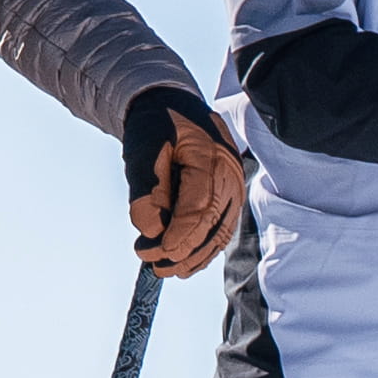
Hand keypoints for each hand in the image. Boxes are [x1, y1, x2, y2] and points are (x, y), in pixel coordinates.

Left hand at [126, 88, 245, 280]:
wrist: (174, 108)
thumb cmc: (156, 126)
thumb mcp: (142, 148)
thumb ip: (145, 188)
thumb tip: (150, 230)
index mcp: (209, 155)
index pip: (199, 205)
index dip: (179, 233)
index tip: (156, 251)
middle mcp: (230, 173)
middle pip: (213, 223)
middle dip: (183, 250)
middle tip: (154, 265)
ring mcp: (234, 186)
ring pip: (221, 231)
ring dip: (195, 257)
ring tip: (166, 270)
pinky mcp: (231, 197)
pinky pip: (222, 229)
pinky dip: (205, 249)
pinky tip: (185, 263)